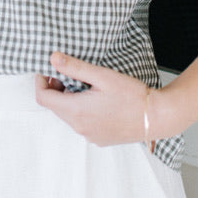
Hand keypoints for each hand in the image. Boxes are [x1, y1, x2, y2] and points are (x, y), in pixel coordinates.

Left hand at [35, 52, 149, 146]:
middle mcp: (80, 128)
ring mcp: (90, 136)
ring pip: (68, 116)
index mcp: (76, 111)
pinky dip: (81, 111)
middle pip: (55, 107)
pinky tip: (97, 100)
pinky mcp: (99, 140)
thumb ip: (75, 67)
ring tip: (86, 86)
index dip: (41, 82)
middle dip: (56, 89)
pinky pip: (81, 124)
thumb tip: (53, 58)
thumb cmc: (132, 95)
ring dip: (69, 100)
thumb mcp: (102, 76)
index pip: (43, 98)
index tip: (48, 71)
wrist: (156, 118)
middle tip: (69, 74)